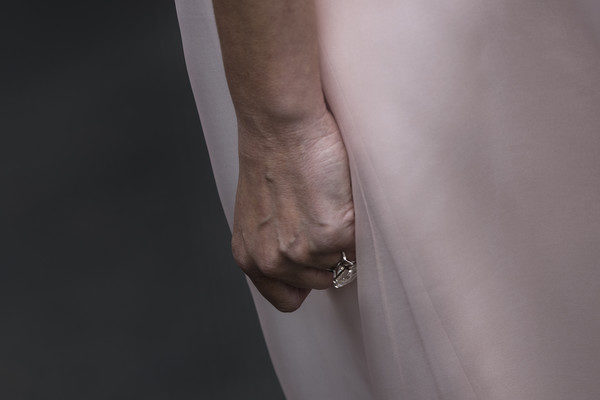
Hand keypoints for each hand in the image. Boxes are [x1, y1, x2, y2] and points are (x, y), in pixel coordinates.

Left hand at [231, 110, 355, 311]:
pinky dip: (358, 219)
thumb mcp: (259, 214)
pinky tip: (337, 192)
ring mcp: (303, 251)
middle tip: (319, 211)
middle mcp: (273, 262)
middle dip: (327, 251)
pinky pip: (361, 240)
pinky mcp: (333, 234)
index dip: (305, 280)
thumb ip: (275, 246)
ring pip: (344, 259)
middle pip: (322, 281)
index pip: (288, 301)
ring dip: (343, 233)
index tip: (311, 258)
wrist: (281, 124)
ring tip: (326, 198)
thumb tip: (308, 265)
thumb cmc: (272, 157)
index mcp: (250, 259)